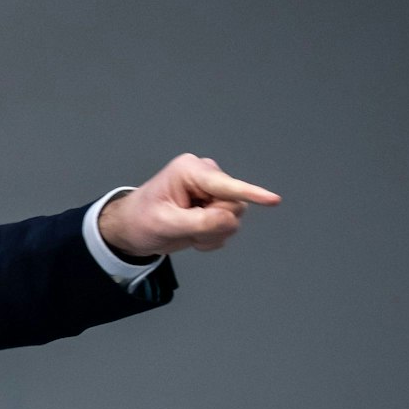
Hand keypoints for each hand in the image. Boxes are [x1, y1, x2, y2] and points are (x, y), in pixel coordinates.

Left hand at [97, 154, 280, 258]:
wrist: (134, 230)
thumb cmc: (141, 221)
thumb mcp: (165, 223)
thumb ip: (199, 222)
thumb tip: (231, 221)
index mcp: (190, 171)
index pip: (226, 186)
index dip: (251, 193)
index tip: (274, 200)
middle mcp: (207, 177)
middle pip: (234, 206)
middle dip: (212, 224)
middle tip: (185, 228)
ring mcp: (215, 192)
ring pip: (234, 219)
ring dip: (211, 233)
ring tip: (187, 231)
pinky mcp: (218, 206)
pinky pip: (229, 227)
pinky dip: (211, 237)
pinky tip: (193, 233)